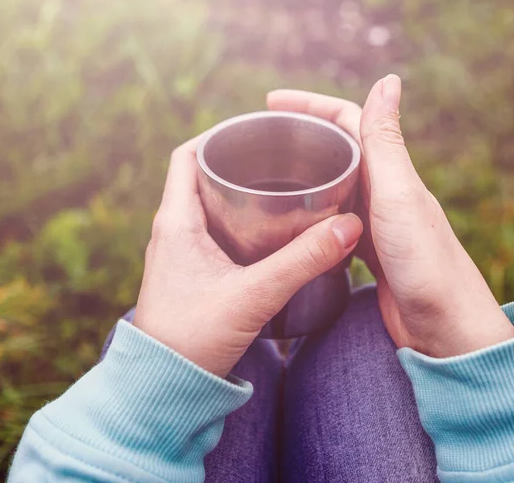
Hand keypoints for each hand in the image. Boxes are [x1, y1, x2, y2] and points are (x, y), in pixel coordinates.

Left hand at [133, 137, 362, 376]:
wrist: (164, 387)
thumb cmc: (194, 338)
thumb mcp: (254, 295)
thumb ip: (302, 261)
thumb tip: (349, 226)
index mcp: (176, 221)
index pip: (186, 156)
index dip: (215, 134)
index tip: (253, 127)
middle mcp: (172, 229)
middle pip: (199, 174)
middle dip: (235, 158)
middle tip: (276, 153)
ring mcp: (180, 251)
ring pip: (207, 202)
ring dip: (235, 189)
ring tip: (276, 181)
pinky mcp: (191, 270)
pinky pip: (213, 228)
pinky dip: (237, 218)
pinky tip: (266, 227)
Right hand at [268, 76, 513, 357]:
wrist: (445, 328)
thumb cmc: (424, 262)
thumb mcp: (398, 195)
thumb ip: (386, 142)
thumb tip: (389, 79)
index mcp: (390, 170)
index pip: (346, 119)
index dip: (309, 104)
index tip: (270, 101)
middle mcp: (383, 189)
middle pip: (337, 147)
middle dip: (301, 133)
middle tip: (261, 133)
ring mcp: (375, 219)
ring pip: (335, 183)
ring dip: (305, 169)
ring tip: (269, 171)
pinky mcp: (367, 249)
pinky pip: (334, 218)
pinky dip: (313, 208)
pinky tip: (294, 218)